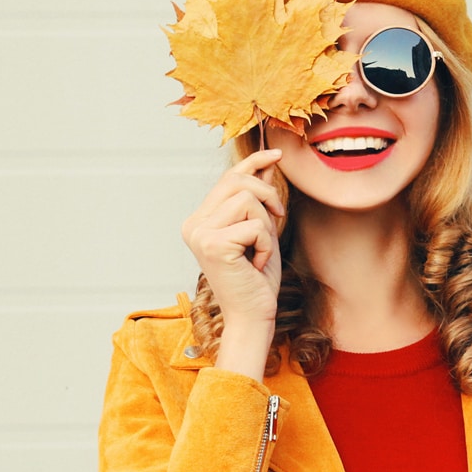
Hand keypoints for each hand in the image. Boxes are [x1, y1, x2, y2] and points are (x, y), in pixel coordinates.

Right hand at [180, 149, 286, 375]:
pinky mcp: (213, 245)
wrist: (252, 316)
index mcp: (200, 220)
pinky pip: (255, 225)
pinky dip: (265, 244)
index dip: (253, 162)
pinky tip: (255, 264)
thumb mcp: (260, 231)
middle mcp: (193, 224)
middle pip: (237, 182)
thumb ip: (259, 200)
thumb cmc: (256, 279)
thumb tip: (267, 163)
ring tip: (258, 252)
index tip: (277, 154)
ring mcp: (200, 234)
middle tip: (278, 219)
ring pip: (248, 200)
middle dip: (267, 195)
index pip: (227, 178)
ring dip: (265, 226)